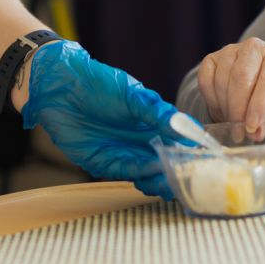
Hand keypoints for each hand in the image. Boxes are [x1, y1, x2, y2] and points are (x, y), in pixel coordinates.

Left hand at [21, 41, 182, 198]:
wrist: (60, 88)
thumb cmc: (98, 83)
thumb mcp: (131, 93)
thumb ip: (156, 111)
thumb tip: (183, 126)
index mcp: (154, 120)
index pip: (180, 140)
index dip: (192, 151)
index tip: (204, 160)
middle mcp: (143, 138)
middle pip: (169, 161)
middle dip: (180, 171)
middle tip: (188, 176)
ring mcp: (127, 151)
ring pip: (152, 172)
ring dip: (162, 178)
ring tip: (170, 180)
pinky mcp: (107, 162)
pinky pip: (129, 174)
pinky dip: (143, 176)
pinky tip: (152, 175)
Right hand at [197, 37, 264, 136]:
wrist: (252, 84)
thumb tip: (255, 134)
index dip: (259, 104)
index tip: (252, 126)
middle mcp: (255, 47)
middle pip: (241, 77)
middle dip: (238, 109)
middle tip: (238, 132)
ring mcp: (231, 50)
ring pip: (222, 79)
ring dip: (225, 107)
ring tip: (232, 123)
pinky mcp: (212, 57)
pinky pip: (206, 80)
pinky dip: (212, 101)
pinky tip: (221, 111)